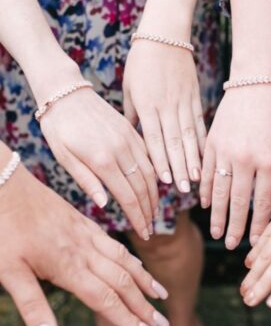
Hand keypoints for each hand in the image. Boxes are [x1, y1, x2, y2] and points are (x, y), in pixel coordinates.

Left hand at [0, 152, 168, 325]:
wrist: (10, 186)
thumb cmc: (6, 229)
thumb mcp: (9, 272)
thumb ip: (33, 308)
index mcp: (69, 265)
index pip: (106, 298)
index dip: (127, 319)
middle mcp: (85, 250)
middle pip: (122, 281)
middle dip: (144, 305)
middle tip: (162, 324)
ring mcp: (87, 234)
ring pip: (124, 259)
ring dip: (144, 280)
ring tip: (160, 294)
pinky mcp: (85, 222)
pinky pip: (115, 243)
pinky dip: (130, 258)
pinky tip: (135, 264)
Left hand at [40, 86, 158, 240]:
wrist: (66, 93)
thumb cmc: (59, 127)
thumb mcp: (64, 157)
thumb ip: (87, 181)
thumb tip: (105, 204)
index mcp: (103, 159)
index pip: (128, 196)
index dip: (138, 217)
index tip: (145, 233)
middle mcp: (122, 149)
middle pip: (143, 187)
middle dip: (149, 210)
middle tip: (151, 227)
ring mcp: (129, 138)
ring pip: (151, 171)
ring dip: (154, 193)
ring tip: (153, 210)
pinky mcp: (131, 130)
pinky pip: (149, 155)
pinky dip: (155, 173)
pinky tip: (153, 184)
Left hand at [123, 40, 205, 191]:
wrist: (164, 34)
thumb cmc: (140, 61)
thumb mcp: (128, 87)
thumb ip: (131, 114)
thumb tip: (130, 136)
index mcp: (147, 105)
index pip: (154, 139)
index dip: (161, 162)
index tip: (166, 182)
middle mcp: (166, 106)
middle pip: (174, 142)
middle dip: (179, 167)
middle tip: (185, 190)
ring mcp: (183, 101)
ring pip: (189, 135)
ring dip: (193, 158)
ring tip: (197, 178)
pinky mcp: (194, 96)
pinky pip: (199, 121)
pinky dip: (202, 139)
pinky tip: (206, 154)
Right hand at [200, 85, 270, 248]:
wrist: (254, 83)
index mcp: (268, 160)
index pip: (263, 201)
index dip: (259, 224)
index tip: (255, 241)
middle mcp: (245, 159)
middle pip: (238, 201)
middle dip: (235, 226)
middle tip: (231, 245)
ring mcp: (225, 151)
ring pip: (219, 190)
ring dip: (217, 214)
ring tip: (216, 232)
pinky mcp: (211, 142)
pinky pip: (205, 172)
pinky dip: (205, 189)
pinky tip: (204, 203)